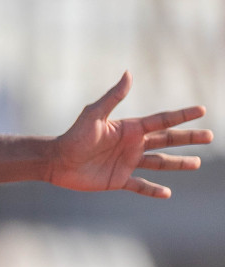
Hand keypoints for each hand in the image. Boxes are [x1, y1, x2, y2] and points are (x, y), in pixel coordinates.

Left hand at [49, 72, 211, 197]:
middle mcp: (132, 145)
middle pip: (167, 140)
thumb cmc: (74, 136)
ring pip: (159, 163)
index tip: (202, 110)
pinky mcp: (119, 180)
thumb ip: (113, 97)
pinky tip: (167, 193)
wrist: (57, 161)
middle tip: (210, 136)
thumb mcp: (94, 115)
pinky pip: (141, 186)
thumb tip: (129, 73)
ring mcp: (127, 163)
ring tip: (197, 163)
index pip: (162, 120)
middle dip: (188, 138)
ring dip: (178, 163)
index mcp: (130, 128)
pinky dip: (153, 190)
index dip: (182, 116)